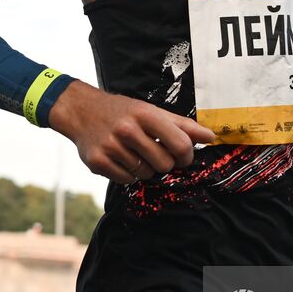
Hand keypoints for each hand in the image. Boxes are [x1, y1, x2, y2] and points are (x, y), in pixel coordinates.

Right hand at [48, 81, 213, 184]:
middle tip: (156, 153)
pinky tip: (122, 159)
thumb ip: (182, 125)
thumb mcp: (151, 111)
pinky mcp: (98, 162)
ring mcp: (111, 147)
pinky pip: (127, 180)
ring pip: (145, 174)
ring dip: (145, 168)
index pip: (180, 144)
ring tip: (135, 152)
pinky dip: (128, 174)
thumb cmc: (123, 112)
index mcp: (144, 114)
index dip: (187, 155)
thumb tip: (211, 136)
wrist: (81, 111)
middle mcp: (127, 130)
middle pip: (164, 164)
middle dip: (165, 163)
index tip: (184, 155)